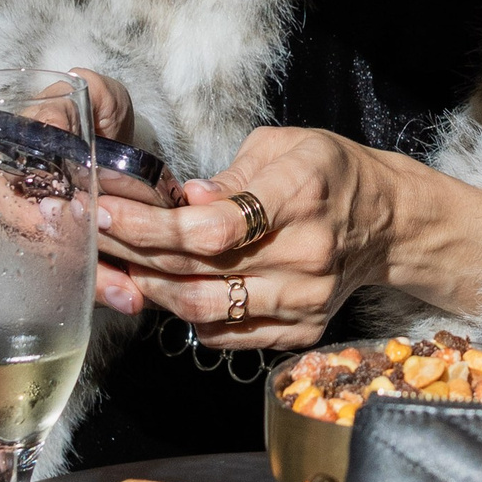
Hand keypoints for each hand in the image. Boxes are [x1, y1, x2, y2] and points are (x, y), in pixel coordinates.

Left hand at [93, 126, 481, 346]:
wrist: (388, 221)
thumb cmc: (329, 173)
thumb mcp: (284, 146)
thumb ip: (231, 176)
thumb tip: (185, 203)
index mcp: (301, 195)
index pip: (213, 228)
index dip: (150, 226)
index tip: (105, 212)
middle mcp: (305, 254)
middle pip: (198, 269)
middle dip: (134, 254)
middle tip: (93, 238)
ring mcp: (304, 299)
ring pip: (205, 310)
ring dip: (152, 291)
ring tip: (120, 269)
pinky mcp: (302, 330)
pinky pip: (227, 335)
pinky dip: (188, 317)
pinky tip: (166, 291)